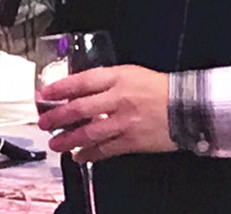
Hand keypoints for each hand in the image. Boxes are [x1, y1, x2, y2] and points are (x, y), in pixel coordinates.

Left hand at [35, 64, 174, 161]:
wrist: (187, 107)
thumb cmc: (160, 88)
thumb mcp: (131, 74)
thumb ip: (107, 81)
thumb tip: (81, 90)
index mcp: (118, 77)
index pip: (82, 81)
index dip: (61, 88)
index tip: (45, 94)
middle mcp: (118, 98)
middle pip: (80, 108)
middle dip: (58, 117)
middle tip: (44, 123)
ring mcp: (124, 121)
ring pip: (89, 132)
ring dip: (68, 140)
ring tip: (56, 144)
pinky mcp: (132, 141)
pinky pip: (105, 149)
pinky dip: (90, 154)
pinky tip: (79, 156)